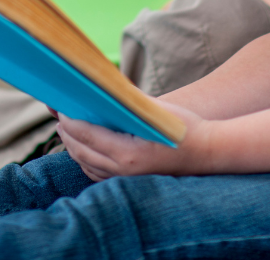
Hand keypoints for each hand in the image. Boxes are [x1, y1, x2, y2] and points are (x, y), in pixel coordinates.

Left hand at [56, 101, 208, 180]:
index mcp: (128, 153)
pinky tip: (84, 149)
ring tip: (67, 131)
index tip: (61, 108)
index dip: (70, 121)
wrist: (210, 154)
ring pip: (88, 166)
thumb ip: (126, 100)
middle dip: (67, 134)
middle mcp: (124, 171)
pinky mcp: (131, 183)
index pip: (86, 135)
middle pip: (81, 152)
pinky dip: (86, 161)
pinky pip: (99, 175)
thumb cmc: (184, 127)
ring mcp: (127, 181)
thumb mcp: (154, 109)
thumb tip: (102, 86)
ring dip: (74, 148)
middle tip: (59, 117)